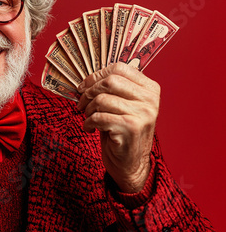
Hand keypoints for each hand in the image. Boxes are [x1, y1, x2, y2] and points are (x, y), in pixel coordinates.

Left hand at [77, 63, 159, 192]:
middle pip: (110, 81)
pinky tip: (90, 128)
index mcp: (150, 88)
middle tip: (81, 103)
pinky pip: (99, 117)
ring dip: (88, 109)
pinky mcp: (131, 128)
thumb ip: (114, 88)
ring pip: (102, 99)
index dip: (96, 75)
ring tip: (88, 117)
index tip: (84, 86)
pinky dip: (89, 122)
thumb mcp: (122, 105)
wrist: (130, 163)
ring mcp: (143, 114)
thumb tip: (88, 76)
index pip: (119, 68)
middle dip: (89, 91)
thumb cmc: (121, 130)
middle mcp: (150, 99)